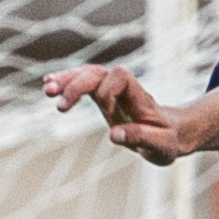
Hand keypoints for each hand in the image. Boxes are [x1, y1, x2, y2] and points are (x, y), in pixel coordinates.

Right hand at [41, 64, 195, 166]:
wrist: (172, 132)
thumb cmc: (168, 140)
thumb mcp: (162, 146)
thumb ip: (141, 138)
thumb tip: (114, 135)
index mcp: (139, 96)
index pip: (120, 76)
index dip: (108, 91)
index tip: (108, 114)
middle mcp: (123, 88)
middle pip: (97, 72)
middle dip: (76, 83)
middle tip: (57, 101)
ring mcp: (111, 90)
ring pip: (86, 74)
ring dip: (66, 80)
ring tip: (46, 89)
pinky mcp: (102, 96)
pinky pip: (83, 83)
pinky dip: (66, 82)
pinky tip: (48, 85)